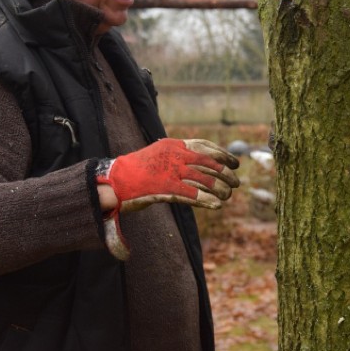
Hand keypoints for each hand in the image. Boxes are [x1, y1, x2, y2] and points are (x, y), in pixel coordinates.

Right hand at [98, 138, 239, 211]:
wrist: (113, 179)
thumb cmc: (136, 171)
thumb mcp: (159, 157)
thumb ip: (178, 159)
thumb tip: (198, 166)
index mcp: (174, 145)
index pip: (205, 146)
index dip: (222, 154)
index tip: (235, 162)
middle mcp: (175, 155)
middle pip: (209, 164)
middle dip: (225, 173)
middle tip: (236, 182)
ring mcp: (171, 171)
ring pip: (205, 180)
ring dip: (220, 189)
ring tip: (228, 196)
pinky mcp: (166, 188)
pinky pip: (193, 194)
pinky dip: (207, 200)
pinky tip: (216, 206)